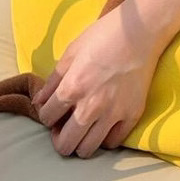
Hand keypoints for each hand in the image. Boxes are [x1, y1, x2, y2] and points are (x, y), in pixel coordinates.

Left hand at [32, 4, 161, 157]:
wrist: (139, 31)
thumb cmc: (103, 36)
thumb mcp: (71, 52)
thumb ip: (53, 80)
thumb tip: (40, 101)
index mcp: (72, 87)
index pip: (47, 118)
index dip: (46, 114)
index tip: (53, 110)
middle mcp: (90, 106)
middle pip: (65, 145)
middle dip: (59, 138)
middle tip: (64, 126)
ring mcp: (113, 113)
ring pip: (87, 150)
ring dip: (81, 142)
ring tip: (84, 128)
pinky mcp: (132, 115)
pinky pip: (113, 143)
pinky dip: (105, 138)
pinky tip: (104, 124)